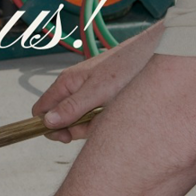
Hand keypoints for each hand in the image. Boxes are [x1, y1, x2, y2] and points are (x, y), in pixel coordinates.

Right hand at [32, 22, 164, 141]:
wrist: (153, 58)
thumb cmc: (126, 68)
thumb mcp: (97, 91)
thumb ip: (72, 107)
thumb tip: (47, 121)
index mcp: (66, 83)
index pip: (41, 109)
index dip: (48, 126)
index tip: (64, 136)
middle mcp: (74, 88)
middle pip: (59, 118)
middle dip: (72, 129)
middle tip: (88, 130)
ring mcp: (88, 94)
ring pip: (78, 120)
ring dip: (89, 126)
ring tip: (106, 118)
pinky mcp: (101, 99)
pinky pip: (93, 117)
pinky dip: (101, 122)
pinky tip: (112, 116)